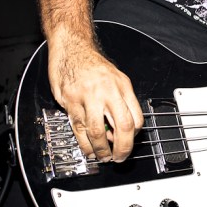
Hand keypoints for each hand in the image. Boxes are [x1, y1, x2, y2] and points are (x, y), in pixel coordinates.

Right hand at [48, 46, 143, 161]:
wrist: (71, 48)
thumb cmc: (93, 65)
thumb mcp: (116, 78)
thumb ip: (121, 102)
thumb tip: (123, 129)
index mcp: (122, 86)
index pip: (136, 117)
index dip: (134, 136)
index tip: (129, 142)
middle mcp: (107, 91)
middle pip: (122, 126)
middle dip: (122, 148)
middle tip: (119, 157)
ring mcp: (88, 96)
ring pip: (98, 131)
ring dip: (101, 150)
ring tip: (103, 156)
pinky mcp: (70, 101)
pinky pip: (79, 128)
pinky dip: (85, 143)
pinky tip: (88, 149)